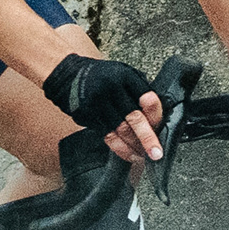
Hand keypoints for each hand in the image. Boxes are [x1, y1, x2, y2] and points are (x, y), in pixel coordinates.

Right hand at [40, 51, 163, 163]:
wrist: (68, 75)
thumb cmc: (102, 76)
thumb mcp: (123, 72)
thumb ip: (138, 89)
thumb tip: (156, 114)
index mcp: (125, 76)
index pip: (147, 98)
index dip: (156, 115)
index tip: (160, 128)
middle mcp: (112, 89)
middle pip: (134, 118)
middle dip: (148, 138)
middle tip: (156, 153)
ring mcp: (98, 103)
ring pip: (120, 131)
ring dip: (134, 147)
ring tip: (143, 157)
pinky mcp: (88, 116)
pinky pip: (107, 136)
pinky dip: (119, 148)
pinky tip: (128, 154)